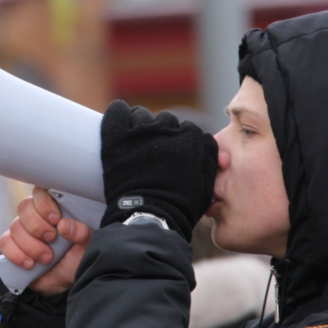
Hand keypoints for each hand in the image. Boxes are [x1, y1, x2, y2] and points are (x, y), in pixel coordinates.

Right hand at [0, 187, 92, 294]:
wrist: (68, 280)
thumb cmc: (79, 256)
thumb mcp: (88, 243)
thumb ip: (82, 232)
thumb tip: (64, 225)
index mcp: (54, 208)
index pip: (40, 192)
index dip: (44, 203)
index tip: (55, 219)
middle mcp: (36, 216)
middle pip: (24, 207)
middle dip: (37, 226)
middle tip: (52, 239)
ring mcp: (23, 231)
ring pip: (15, 227)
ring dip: (31, 245)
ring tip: (47, 258)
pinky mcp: (14, 246)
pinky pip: (5, 243)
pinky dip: (16, 254)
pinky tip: (30, 264)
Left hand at [101, 101, 217, 239]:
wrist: (150, 216)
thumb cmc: (179, 205)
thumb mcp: (206, 184)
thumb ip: (209, 157)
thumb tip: (207, 143)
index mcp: (191, 137)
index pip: (186, 129)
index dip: (180, 144)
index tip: (172, 156)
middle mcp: (167, 129)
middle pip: (165, 121)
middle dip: (161, 135)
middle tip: (153, 154)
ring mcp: (141, 131)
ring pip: (142, 116)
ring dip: (140, 127)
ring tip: (135, 145)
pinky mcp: (118, 135)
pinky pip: (117, 111)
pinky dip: (118, 115)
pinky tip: (119, 128)